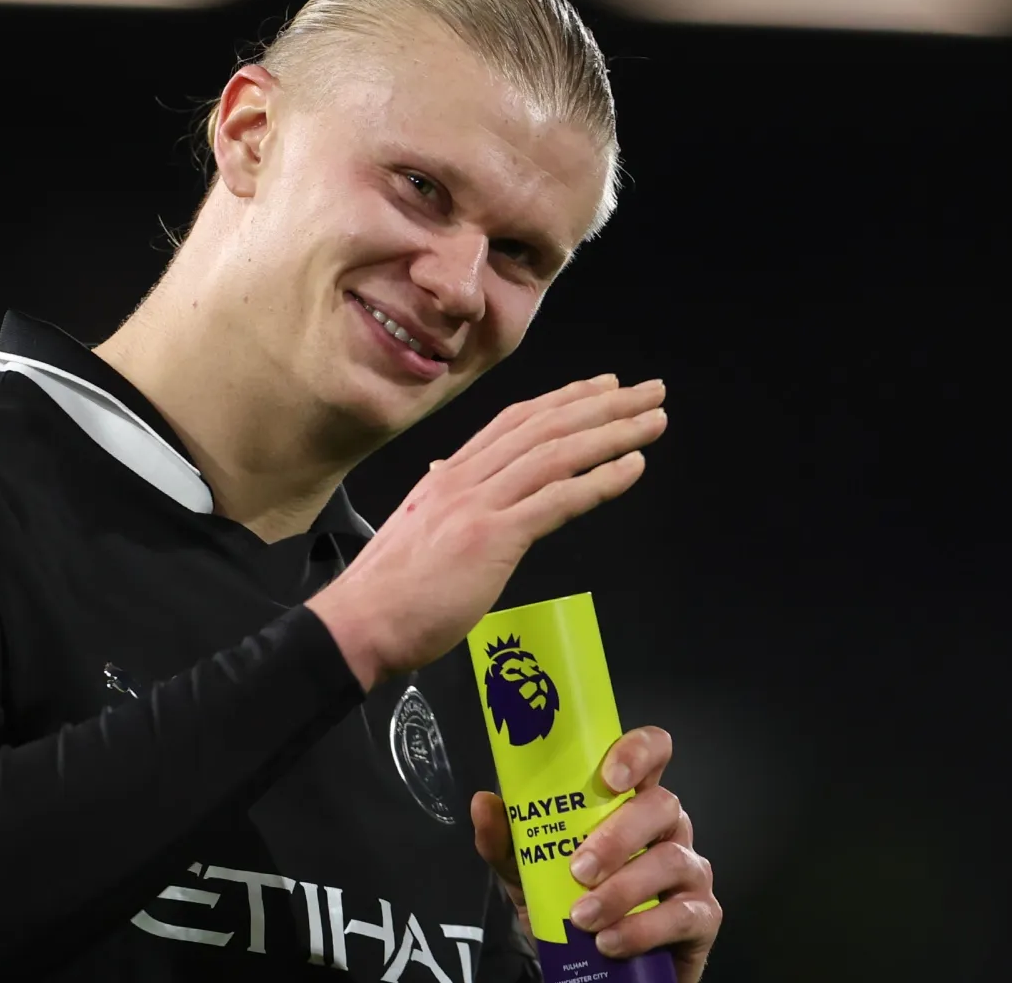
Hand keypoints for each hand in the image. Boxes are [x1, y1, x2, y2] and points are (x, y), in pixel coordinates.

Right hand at [308, 375, 666, 688]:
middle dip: (602, 405)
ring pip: (557, 454)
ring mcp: (477, 506)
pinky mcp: (492, 539)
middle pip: (544, 426)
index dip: (564, 399)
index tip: (602, 387)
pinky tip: (632, 467)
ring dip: (613, 433)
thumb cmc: (387, 592)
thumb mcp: (415, 527)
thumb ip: (441, 498)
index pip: (515, 421)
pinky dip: (600, 480)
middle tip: (649, 391)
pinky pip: (557, 500)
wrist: (358, 624)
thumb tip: (448, 475)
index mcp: (447, 476)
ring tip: (653, 422)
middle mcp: (464, 479)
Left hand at [471, 727, 721, 982]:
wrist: (592, 970)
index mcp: (630, 801)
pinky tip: (609, 941)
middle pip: (662, 805)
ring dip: (623, 889)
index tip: (608, 776)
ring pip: (672, 860)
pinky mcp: (702, 916)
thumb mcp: (527, 872)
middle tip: (579, 869)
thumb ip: (506, 841)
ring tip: (584, 917)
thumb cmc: (567, 903)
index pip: (651, 753)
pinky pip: (683, 915)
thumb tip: (484, 803)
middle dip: (619, 836)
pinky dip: (642, 929)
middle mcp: (666, 827)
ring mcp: (689, 869)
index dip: (637, 751)